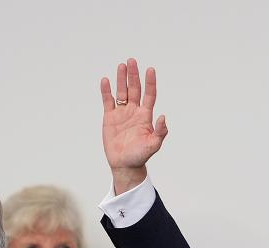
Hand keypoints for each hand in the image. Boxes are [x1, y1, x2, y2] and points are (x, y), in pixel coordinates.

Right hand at [100, 58, 167, 193]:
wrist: (124, 165)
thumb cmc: (140, 156)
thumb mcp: (153, 145)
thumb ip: (160, 132)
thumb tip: (163, 117)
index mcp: (145, 116)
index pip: (149, 95)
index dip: (150, 82)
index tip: (150, 70)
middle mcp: (134, 111)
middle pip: (134, 89)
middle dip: (133, 75)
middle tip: (132, 61)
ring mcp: (122, 113)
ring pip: (122, 92)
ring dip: (122, 79)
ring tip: (121, 66)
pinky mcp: (110, 118)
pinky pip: (108, 101)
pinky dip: (106, 91)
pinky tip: (105, 80)